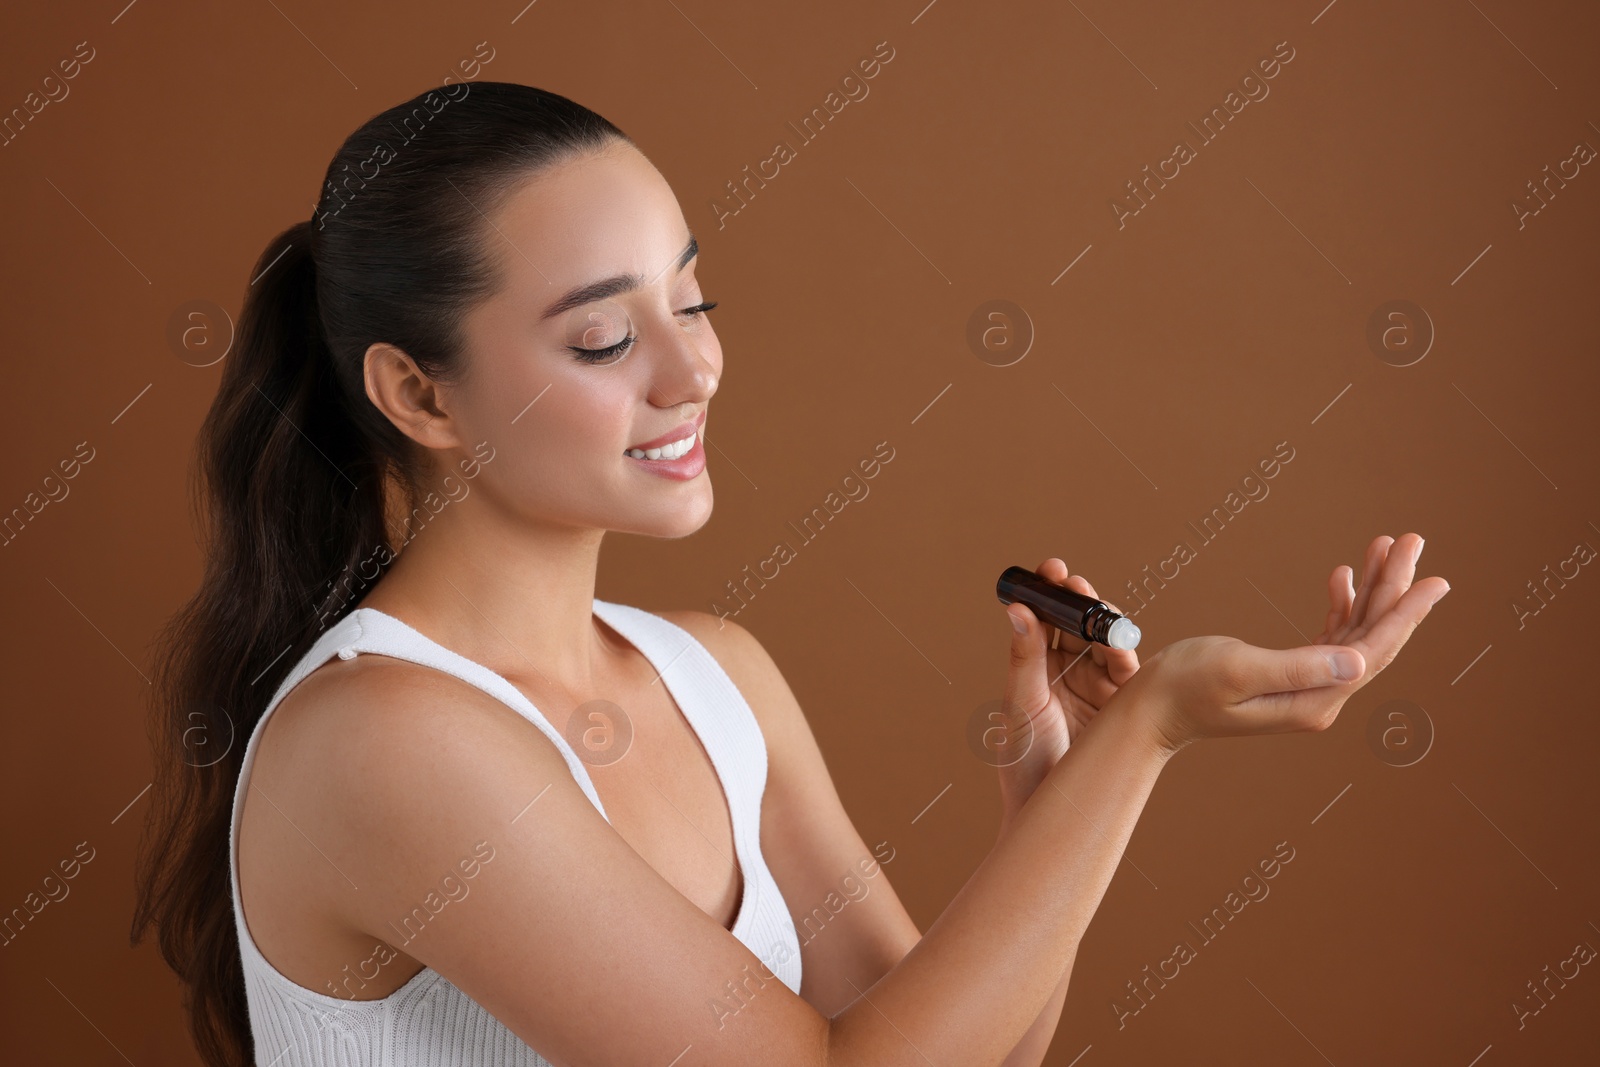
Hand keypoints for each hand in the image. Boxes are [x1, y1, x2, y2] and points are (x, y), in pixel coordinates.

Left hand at [995, 559, 1139, 817]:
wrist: (1048, 811)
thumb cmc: (1023, 761)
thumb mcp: (1021, 704)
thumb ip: (1024, 657)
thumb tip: (1016, 608)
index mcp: (1038, 666)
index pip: (1047, 619)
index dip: (1051, 592)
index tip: (1052, 568)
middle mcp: (1069, 672)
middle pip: (1080, 625)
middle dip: (1082, 602)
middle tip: (1077, 586)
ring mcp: (1098, 688)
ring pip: (1107, 645)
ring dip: (1105, 628)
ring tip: (1100, 621)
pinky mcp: (1123, 707)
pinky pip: (1128, 674)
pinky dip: (1125, 658)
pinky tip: (1121, 651)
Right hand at [1133, 532, 1448, 755]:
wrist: (1151, 710)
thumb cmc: (1184, 687)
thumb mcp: (1237, 670)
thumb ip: (1298, 667)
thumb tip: (1358, 664)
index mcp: (1314, 700)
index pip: (1374, 651)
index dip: (1407, 612)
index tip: (1436, 579)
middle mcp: (1319, 697)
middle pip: (1372, 637)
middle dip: (1395, 588)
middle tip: (1412, 541)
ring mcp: (1307, 688)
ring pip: (1355, 631)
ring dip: (1372, 589)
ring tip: (1386, 546)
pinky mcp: (1291, 675)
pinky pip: (1331, 636)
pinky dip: (1342, 604)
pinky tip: (1343, 576)